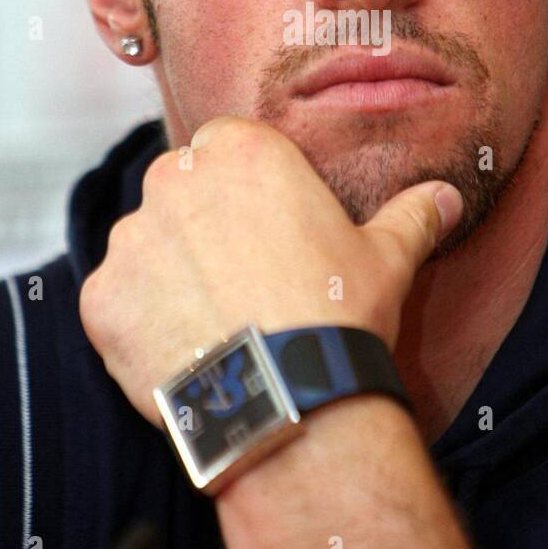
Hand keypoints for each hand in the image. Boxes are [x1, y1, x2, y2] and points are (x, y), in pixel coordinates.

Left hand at [79, 115, 462, 426]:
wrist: (290, 401)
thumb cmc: (340, 316)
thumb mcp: (389, 257)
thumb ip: (412, 214)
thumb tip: (446, 196)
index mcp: (240, 150)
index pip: (225, 147)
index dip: (245, 190)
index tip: (266, 229)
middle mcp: (174, 180)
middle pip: (179, 191)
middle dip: (201, 227)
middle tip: (242, 280)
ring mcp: (130, 240)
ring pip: (145, 245)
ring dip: (168, 274)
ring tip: (217, 324)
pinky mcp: (101, 299)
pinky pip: (115, 301)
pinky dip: (139, 323)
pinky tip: (187, 352)